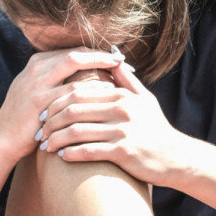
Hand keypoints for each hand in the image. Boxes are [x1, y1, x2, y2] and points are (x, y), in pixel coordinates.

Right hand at [0, 47, 123, 162]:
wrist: (1, 140)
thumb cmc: (23, 119)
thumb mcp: (32, 92)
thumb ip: (52, 80)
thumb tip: (79, 74)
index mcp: (35, 64)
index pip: (71, 51)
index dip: (94, 53)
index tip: (113, 58)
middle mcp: (36, 69)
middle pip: (75, 52)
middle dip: (101, 55)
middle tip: (122, 60)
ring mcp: (37, 83)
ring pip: (75, 64)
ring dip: (99, 67)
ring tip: (120, 73)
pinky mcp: (40, 101)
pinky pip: (73, 90)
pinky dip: (93, 88)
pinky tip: (108, 92)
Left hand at [38, 61, 192, 185]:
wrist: (176, 158)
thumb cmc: (156, 129)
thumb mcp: (145, 99)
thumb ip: (125, 80)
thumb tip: (112, 58)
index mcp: (121, 95)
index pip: (79, 92)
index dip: (56, 101)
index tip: (43, 112)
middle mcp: (121, 109)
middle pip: (74, 110)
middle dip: (51, 120)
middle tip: (39, 130)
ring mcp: (123, 130)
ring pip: (77, 131)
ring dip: (56, 139)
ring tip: (45, 146)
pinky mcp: (124, 152)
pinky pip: (89, 151)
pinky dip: (71, 153)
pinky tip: (61, 157)